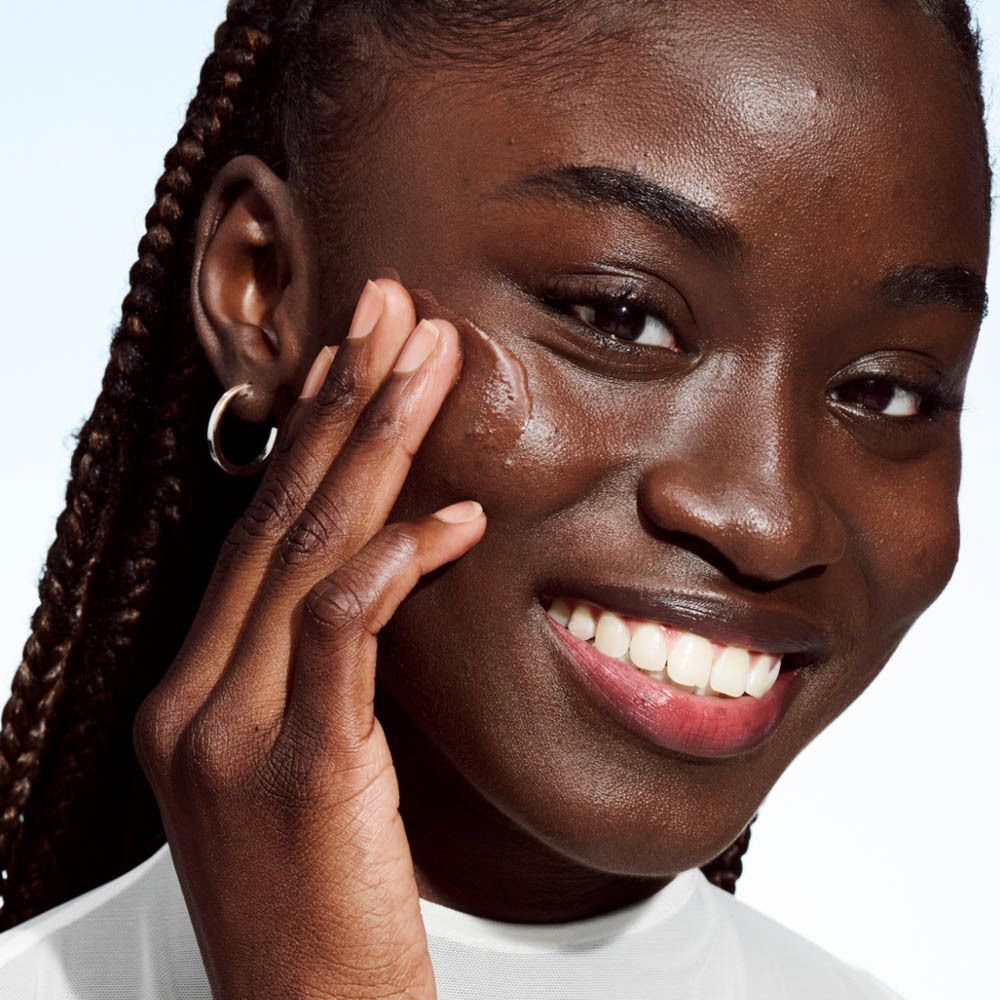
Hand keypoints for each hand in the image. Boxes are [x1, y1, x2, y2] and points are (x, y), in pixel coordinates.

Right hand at [133, 278, 482, 999]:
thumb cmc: (318, 900)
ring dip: (374, 447)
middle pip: (279, 519)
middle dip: (341, 404)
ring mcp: (233, 736)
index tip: (348, 359)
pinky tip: (456, 514)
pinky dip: (397, 562)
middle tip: (392, 312)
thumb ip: (313, 673)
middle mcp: (196, 700)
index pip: (256, 536)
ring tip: (428, 362)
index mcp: (195, 694)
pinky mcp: (297, 775)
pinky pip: (344, 636)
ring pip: (307, 555)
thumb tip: (367, 576)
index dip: (305, 438)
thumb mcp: (301, 768)